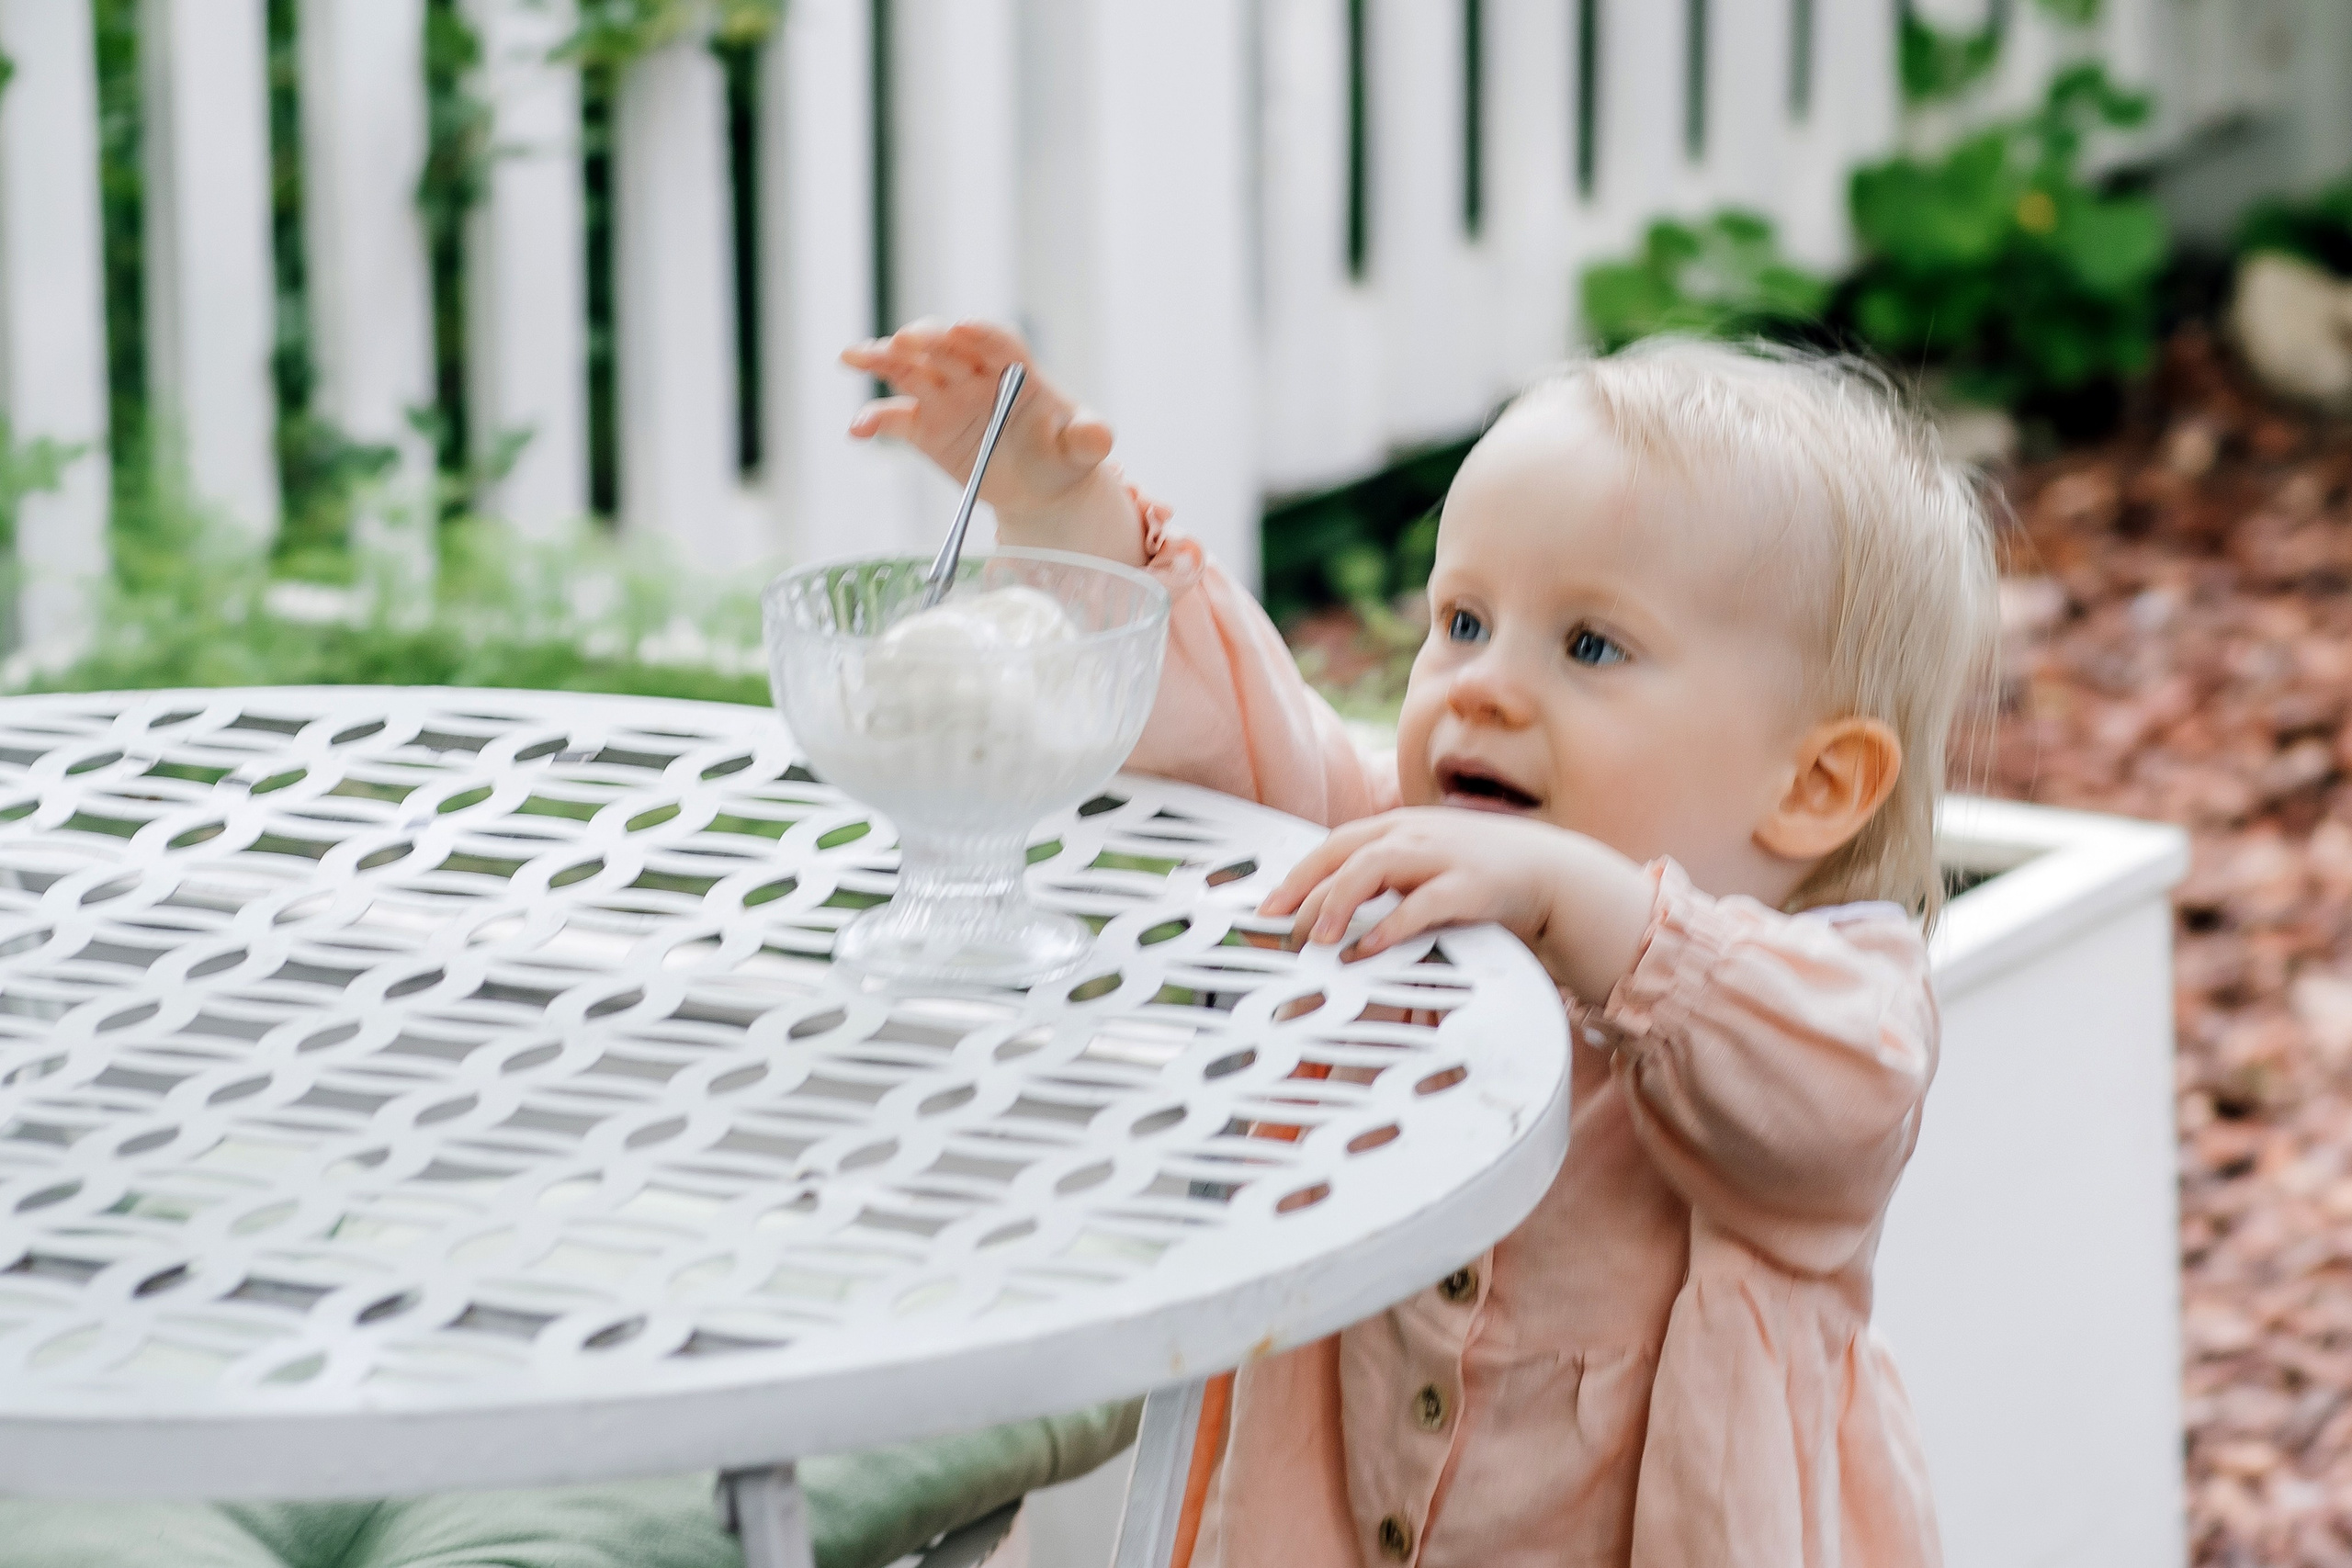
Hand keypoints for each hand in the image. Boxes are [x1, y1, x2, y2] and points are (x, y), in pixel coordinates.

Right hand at [842, 321, 1140, 561]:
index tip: (964, 329)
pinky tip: (857, 430)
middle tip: (907, 339)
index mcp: (1016, 371)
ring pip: (911, 370)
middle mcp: (975, 376)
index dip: (982, 335)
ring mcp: (946, 398)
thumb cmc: (1062, 455)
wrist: (1041, 487)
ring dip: (883, 359)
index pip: (999, 343)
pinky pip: (894, 418)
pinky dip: (873, 420)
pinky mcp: (925, 427)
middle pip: (946, 348)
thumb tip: (1101, 437)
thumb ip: (1089, 438)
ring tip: (854, 358)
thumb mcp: (1082, 449)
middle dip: (926, 339)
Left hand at [1257, 809, 1655, 998]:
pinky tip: (1369, 950)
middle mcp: (1415, 833)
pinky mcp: (1472, 885)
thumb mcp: (1424, 866)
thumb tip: (1330, 918)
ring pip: (1376, 865)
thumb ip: (1382, 881)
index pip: (1334, 844)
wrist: (1551, 871)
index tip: (1266, 909)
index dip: (1296, 875)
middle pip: (1344, 850)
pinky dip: (1392, 926)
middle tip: (1280, 929)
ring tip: (1319, 938)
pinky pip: (1424, 903)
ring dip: (1340, 900)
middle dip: (1305, 888)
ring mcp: (1443, 856)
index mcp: (1398, 827)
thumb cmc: (1477, 875)